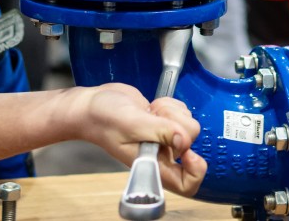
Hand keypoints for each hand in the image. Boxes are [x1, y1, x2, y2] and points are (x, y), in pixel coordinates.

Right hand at [69, 83, 205, 195]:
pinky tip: (152, 107)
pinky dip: (170, 105)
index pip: (186, 184)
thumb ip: (159, 132)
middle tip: (156, 117)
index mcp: (152, 165)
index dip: (194, 170)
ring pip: (189, 124)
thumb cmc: (104, 119)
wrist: (94, 105)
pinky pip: (183, 113)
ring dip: (172, 112)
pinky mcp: (165, 122)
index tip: (187, 150)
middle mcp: (161, 155)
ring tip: (150, 112)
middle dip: (177, 123)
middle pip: (192, 143)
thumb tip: (184, 140)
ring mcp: (164, 138)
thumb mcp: (131, 124)